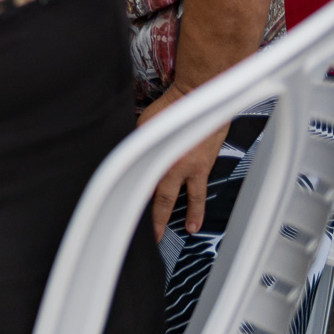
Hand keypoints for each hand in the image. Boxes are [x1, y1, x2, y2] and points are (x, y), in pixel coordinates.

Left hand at [140, 85, 228, 237]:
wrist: (199, 97)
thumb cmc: (169, 107)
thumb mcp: (143, 126)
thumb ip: (138, 144)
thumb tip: (128, 155)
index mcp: (156, 158)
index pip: (141, 184)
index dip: (133, 199)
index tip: (126, 213)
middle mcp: (174, 166)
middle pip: (163, 198)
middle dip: (157, 219)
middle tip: (154, 236)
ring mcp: (193, 167)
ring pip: (190, 198)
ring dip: (190, 215)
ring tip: (189, 230)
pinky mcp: (206, 164)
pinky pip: (202, 187)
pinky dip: (201, 201)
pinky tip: (203, 209)